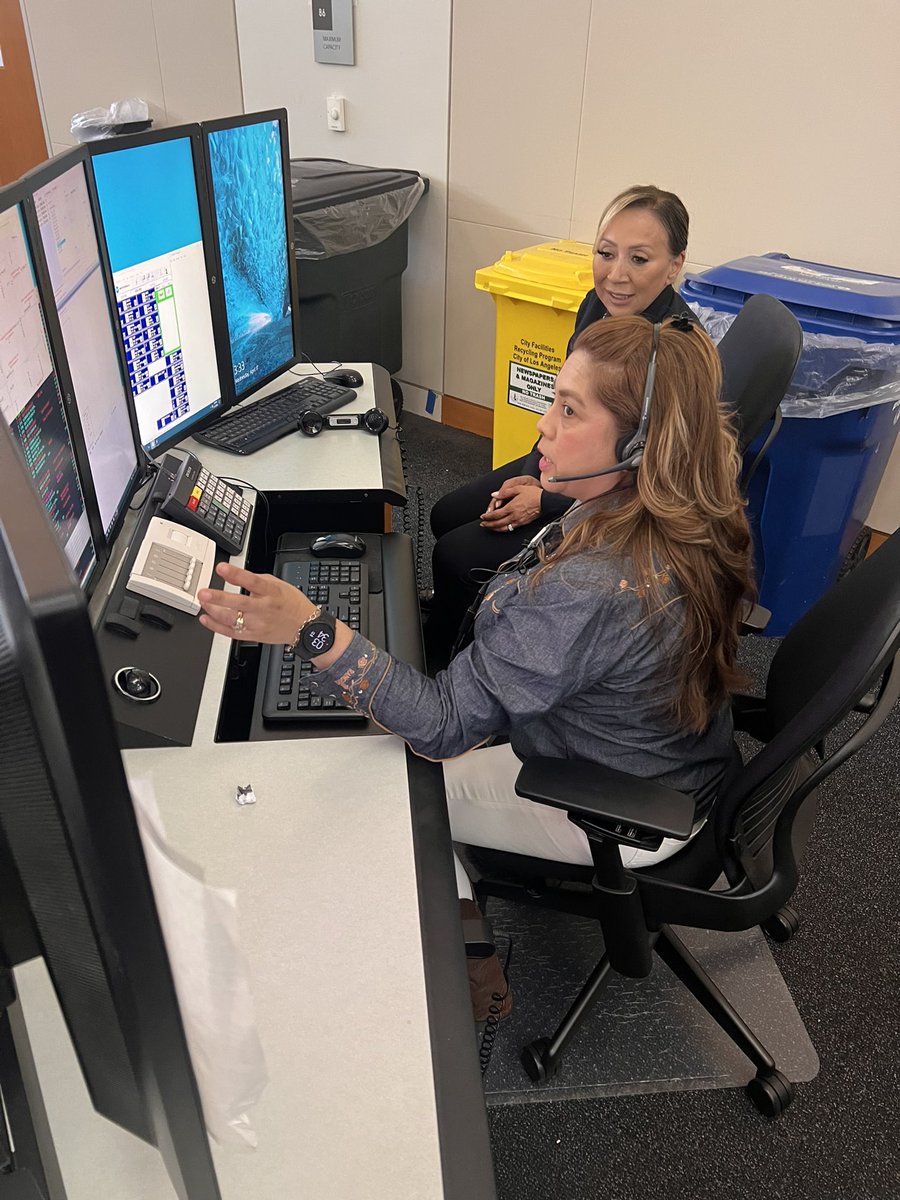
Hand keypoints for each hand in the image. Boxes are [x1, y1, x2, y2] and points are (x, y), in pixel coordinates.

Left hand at [198, 561, 314, 644]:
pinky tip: (206, 619)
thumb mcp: (279, 584)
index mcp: (271, 592)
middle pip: (239, 603)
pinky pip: (231, 632)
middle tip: (204, 592)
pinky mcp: (254, 635)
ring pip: (232, 619)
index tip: (221, 568)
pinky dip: (216, 627)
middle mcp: (264, 609)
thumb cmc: (292, 604)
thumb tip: (237, 576)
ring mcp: (258, 624)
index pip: (252, 581)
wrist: (305, 628)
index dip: (236, 574)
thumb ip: (258, 579)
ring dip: (213, 611)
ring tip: (203, 602)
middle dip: (219, 598)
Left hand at [480, 480, 542, 531]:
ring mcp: (519, 521)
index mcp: (511, 507)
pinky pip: (511, 528)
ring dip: (495, 529)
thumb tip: (495, 494)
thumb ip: (505, 492)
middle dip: (489, 524)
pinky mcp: (523, 523)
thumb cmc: (534, 494)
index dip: (487, 516)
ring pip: (504, 528)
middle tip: (483, 524)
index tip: (483, 516)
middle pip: (498, 523)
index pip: (496, 514)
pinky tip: (502, 528)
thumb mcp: (518, 488)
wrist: (545, 501)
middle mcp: (514, 516)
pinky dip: (504, 529)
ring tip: (490, 528)